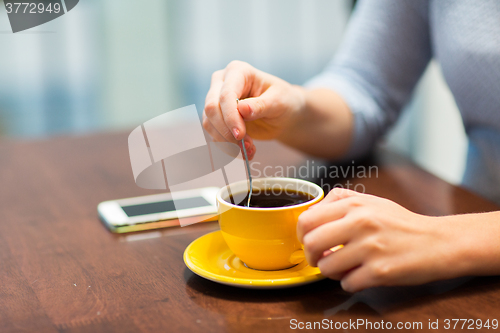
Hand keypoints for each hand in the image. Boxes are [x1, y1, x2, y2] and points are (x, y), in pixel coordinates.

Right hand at [203, 61, 305, 158]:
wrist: (284, 114)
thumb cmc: (284, 101)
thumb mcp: (278, 102)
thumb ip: (260, 105)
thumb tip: (242, 109)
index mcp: (238, 71)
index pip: (226, 94)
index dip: (230, 116)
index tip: (240, 135)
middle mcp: (222, 82)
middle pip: (211, 107)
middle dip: (226, 130)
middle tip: (245, 146)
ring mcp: (217, 100)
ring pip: (209, 123)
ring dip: (227, 142)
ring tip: (249, 150)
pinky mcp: (217, 117)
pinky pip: (213, 133)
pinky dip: (227, 147)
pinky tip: (245, 152)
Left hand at [297, 188, 466, 291]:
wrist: (438, 242)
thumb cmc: (401, 223)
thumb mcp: (371, 202)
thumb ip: (340, 202)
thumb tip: (311, 215)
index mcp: (355, 204)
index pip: (307, 219)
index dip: (302, 234)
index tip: (308, 241)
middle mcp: (361, 223)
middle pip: (310, 243)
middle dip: (311, 256)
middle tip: (320, 258)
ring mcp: (370, 248)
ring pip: (326, 267)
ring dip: (332, 271)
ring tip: (346, 266)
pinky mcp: (380, 271)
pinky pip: (347, 284)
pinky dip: (351, 282)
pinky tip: (363, 275)